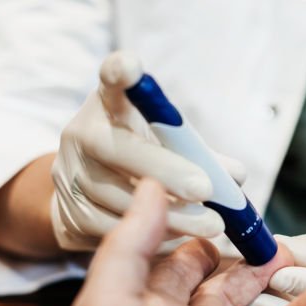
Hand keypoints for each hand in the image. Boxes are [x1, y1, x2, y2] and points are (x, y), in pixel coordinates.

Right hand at [51, 55, 245, 250]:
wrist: (86, 195)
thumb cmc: (139, 160)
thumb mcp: (165, 144)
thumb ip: (199, 154)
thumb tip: (236, 176)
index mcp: (107, 105)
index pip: (111, 81)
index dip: (119, 73)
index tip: (131, 68)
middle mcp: (81, 133)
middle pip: (118, 149)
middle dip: (167, 171)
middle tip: (206, 190)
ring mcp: (69, 175)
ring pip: (119, 197)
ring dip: (171, 215)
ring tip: (211, 225)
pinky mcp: (68, 214)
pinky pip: (114, 229)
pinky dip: (152, 235)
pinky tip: (181, 236)